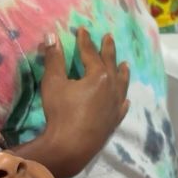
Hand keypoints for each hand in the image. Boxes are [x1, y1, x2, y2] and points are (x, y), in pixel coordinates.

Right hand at [39, 28, 130, 177]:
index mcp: (99, 76)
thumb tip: (52, 36)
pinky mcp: (114, 122)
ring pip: (122, 85)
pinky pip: (122, 107)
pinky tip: (125, 99)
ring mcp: (116, 106)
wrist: (71, 147)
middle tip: (109, 38)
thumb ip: (54, 58)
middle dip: (108, 50)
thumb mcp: (53, 83)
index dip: (85, 41)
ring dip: (122, 73)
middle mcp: (112, 88)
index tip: (83, 30)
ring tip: (125, 64)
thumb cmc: (61, 113)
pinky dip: (123, 100)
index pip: (91, 53)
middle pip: (110, 64)